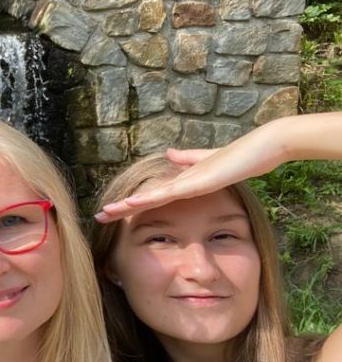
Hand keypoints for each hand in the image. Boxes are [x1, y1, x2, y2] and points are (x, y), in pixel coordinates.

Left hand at [95, 113, 341, 221]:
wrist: (265, 145)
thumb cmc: (242, 156)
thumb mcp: (210, 162)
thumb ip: (189, 159)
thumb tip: (169, 155)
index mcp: (184, 181)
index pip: (152, 196)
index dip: (132, 204)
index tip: (112, 212)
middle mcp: (181, 180)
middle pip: (145, 197)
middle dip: (121, 208)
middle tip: (97, 216)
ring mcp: (188, 180)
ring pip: (151, 195)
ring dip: (127, 205)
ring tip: (105, 212)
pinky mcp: (198, 181)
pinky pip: (170, 193)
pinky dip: (150, 198)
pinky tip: (132, 204)